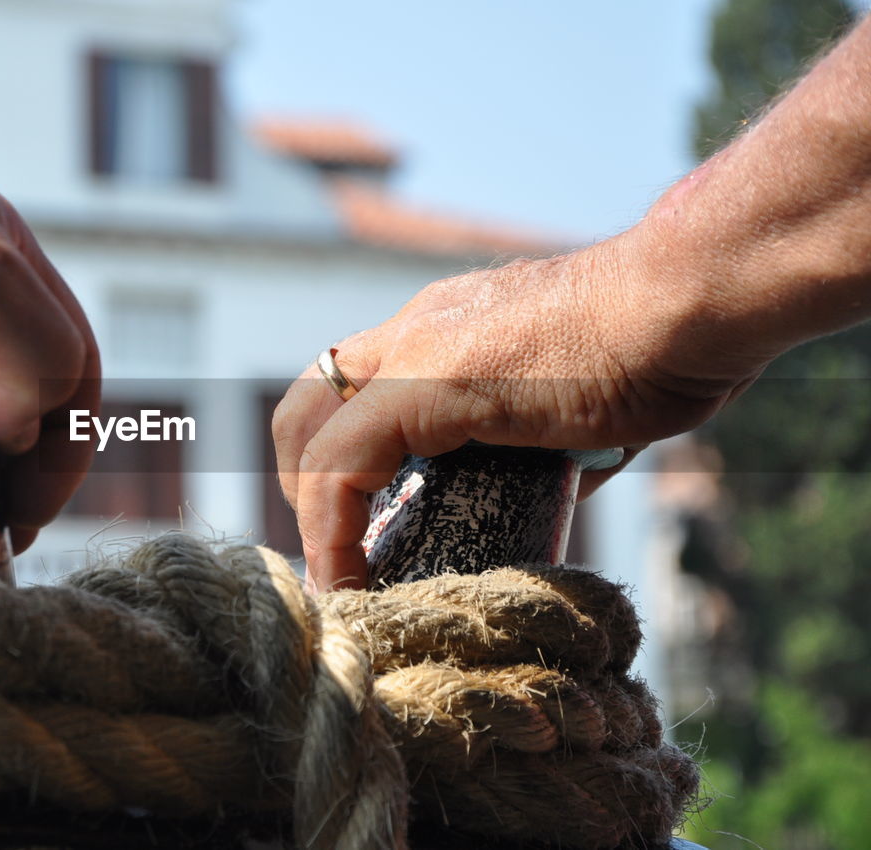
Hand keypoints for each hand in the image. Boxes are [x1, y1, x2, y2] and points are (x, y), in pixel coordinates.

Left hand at [272, 233, 764, 591]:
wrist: (692, 304)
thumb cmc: (664, 351)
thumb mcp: (580, 410)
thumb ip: (541, 448)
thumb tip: (545, 494)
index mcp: (446, 329)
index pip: (353, 388)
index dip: (338, 458)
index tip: (359, 530)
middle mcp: (415, 329)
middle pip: (308, 400)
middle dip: (302, 483)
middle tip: (337, 554)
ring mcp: (414, 349)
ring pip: (305, 429)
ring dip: (309, 513)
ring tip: (339, 580)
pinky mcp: (425, 386)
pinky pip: (341, 466)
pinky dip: (330, 529)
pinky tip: (351, 578)